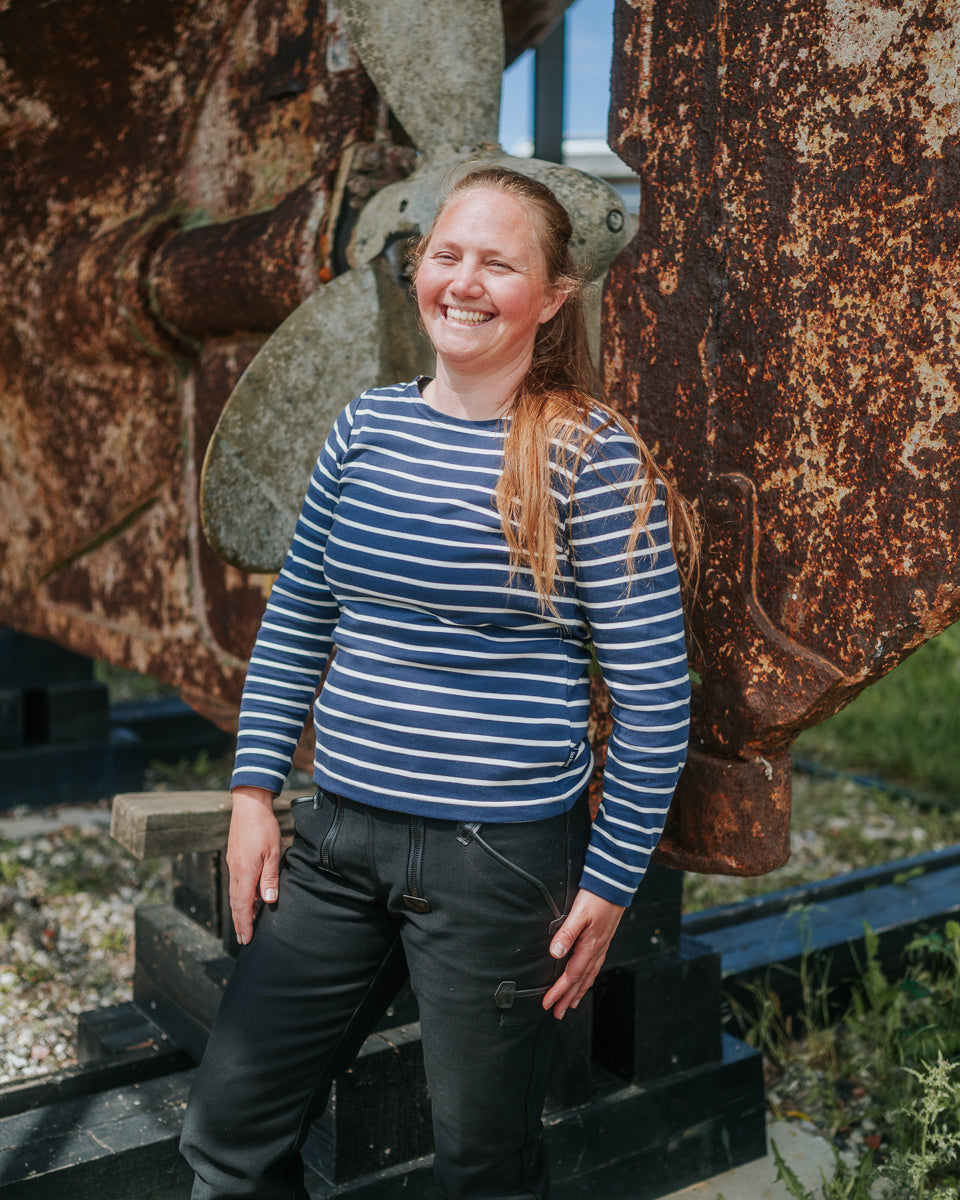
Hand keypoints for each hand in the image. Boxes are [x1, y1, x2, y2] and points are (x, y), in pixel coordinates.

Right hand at [226, 786, 280, 944]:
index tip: (246, 939)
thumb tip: (268, 901)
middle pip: (236, 903)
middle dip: (240, 922)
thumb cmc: (263, 827)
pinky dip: (240, 896)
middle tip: (244, 939)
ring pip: (235, 893)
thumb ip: (270, 877)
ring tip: (246, 924)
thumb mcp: (273, 852)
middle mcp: (235, 871)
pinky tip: (248, 898)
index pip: (242, 905)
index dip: (244, 924)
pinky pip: (236, 883)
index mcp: (245, 872)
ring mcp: (233, 864)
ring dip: (240, 910)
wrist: (248, 805)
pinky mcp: (234, 858)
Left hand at [542, 889, 625, 1018]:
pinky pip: (594, 966)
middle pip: (581, 981)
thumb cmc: (598, 897)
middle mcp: (598, 950)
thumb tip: (555, 953)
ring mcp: (602, 946)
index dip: (559, 991)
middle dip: (568, 998)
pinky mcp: (603, 940)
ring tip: (570, 1003)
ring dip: (578, 991)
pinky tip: (585, 978)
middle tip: (557, 1013)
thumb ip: (567, 933)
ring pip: (589, 975)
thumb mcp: (579, 913)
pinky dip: (588, 978)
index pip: (572, 976)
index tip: (547, 1003)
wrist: (615, 885)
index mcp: (591, 947)